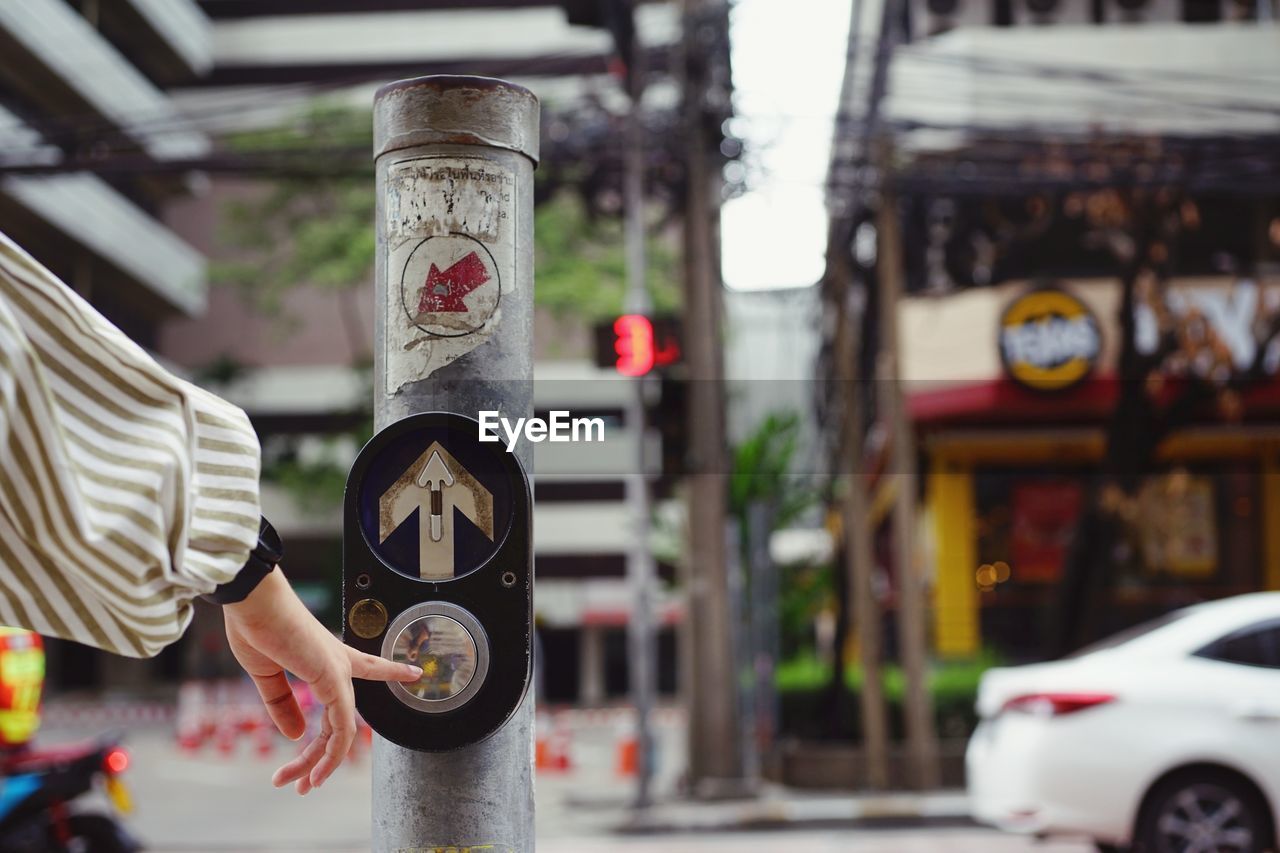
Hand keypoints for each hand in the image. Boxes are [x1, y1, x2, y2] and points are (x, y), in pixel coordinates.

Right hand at [223, 569, 420, 793]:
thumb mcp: (266, 674)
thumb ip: (282, 704)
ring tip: (300, 786)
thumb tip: (294, 734)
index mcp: (325, 657)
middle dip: (321, 758)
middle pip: (340, 721)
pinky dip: (331, 752)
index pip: (369, 664)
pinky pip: (341, 725)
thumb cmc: (256, 627)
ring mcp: (338, 671)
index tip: (414, 671)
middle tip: (302, 785)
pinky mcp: (332, 677)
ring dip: (318, 763)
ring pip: (340, 731)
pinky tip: (318, 770)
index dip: (391, 669)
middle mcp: (338, 664)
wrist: (251, 602)